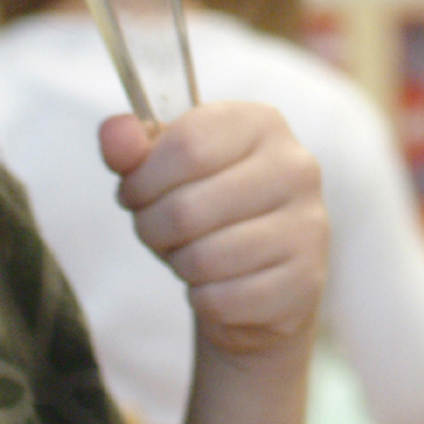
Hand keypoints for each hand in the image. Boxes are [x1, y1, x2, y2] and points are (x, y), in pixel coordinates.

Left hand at [102, 102, 327, 355]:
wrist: (260, 275)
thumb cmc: (208, 211)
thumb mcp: (165, 172)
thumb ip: (134, 147)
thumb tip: (113, 132)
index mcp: (261, 123)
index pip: (185, 145)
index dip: (143, 179)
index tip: (136, 193)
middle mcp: (296, 167)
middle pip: (187, 207)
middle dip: (154, 228)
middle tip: (161, 232)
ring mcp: (309, 225)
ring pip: (205, 258)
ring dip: (181, 264)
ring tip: (192, 255)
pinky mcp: (305, 280)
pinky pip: (223, 299)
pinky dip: (204, 299)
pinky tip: (219, 284)